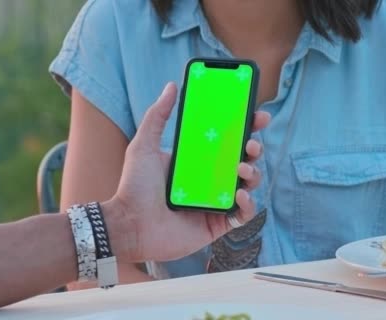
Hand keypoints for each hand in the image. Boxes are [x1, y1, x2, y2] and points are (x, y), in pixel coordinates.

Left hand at [104, 82, 269, 261]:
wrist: (128, 225)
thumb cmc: (134, 186)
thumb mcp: (144, 145)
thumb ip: (157, 116)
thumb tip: (171, 86)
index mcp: (197, 160)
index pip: (227, 141)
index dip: (246, 128)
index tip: (257, 115)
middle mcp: (209, 179)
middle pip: (243, 160)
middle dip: (255, 149)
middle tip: (251, 144)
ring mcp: (214, 202)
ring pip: (247, 185)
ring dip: (253, 174)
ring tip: (242, 168)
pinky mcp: (216, 224)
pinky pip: (242, 215)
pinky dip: (248, 205)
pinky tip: (240, 195)